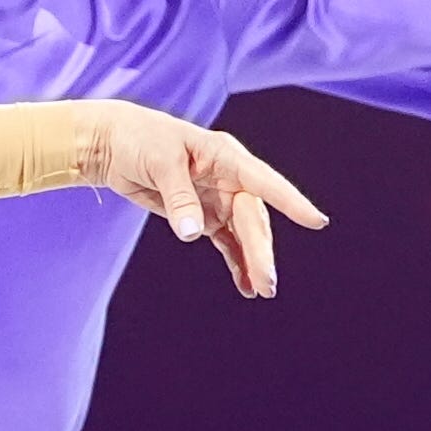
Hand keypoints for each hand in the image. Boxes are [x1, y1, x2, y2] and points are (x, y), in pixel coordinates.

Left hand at [82, 101, 327, 297]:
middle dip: (261, 250)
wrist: (114, 144)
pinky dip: (236, 263)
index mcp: (225, 156)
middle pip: (252, 218)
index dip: (291, 202)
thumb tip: (193, 233)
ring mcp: (218, 198)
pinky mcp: (203, 215)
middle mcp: (229, 178)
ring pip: (244, 233)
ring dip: (253, 260)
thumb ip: (179, 198)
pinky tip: (246, 286)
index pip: (264, 181)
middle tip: (268, 282)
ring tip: (262, 290)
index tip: (315, 221)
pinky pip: (226, 242)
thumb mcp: (160, 164)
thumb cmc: (140, 140)